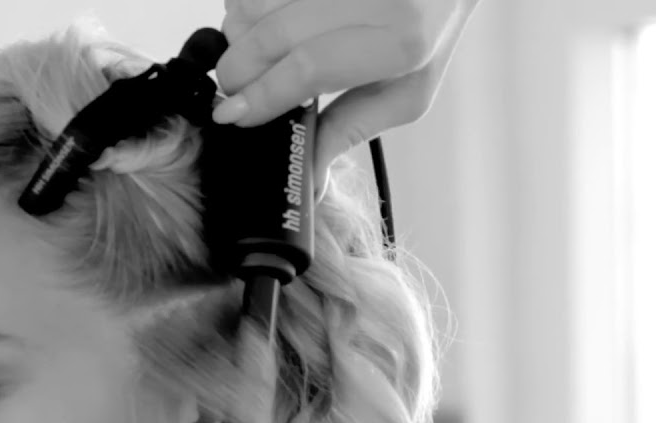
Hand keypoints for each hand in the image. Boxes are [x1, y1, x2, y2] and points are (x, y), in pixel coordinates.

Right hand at [214, 0, 483, 196]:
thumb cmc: (425, 35)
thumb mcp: (405, 93)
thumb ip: (351, 129)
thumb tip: (307, 173)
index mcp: (401, 41)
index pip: (310, 67)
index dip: (263, 95)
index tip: (231, 116)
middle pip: (275, 35)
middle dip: (238, 70)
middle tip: (231, 92)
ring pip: (256, 4)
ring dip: (239, 36)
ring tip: (251, 56)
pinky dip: (246, 10)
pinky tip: (262, 24)